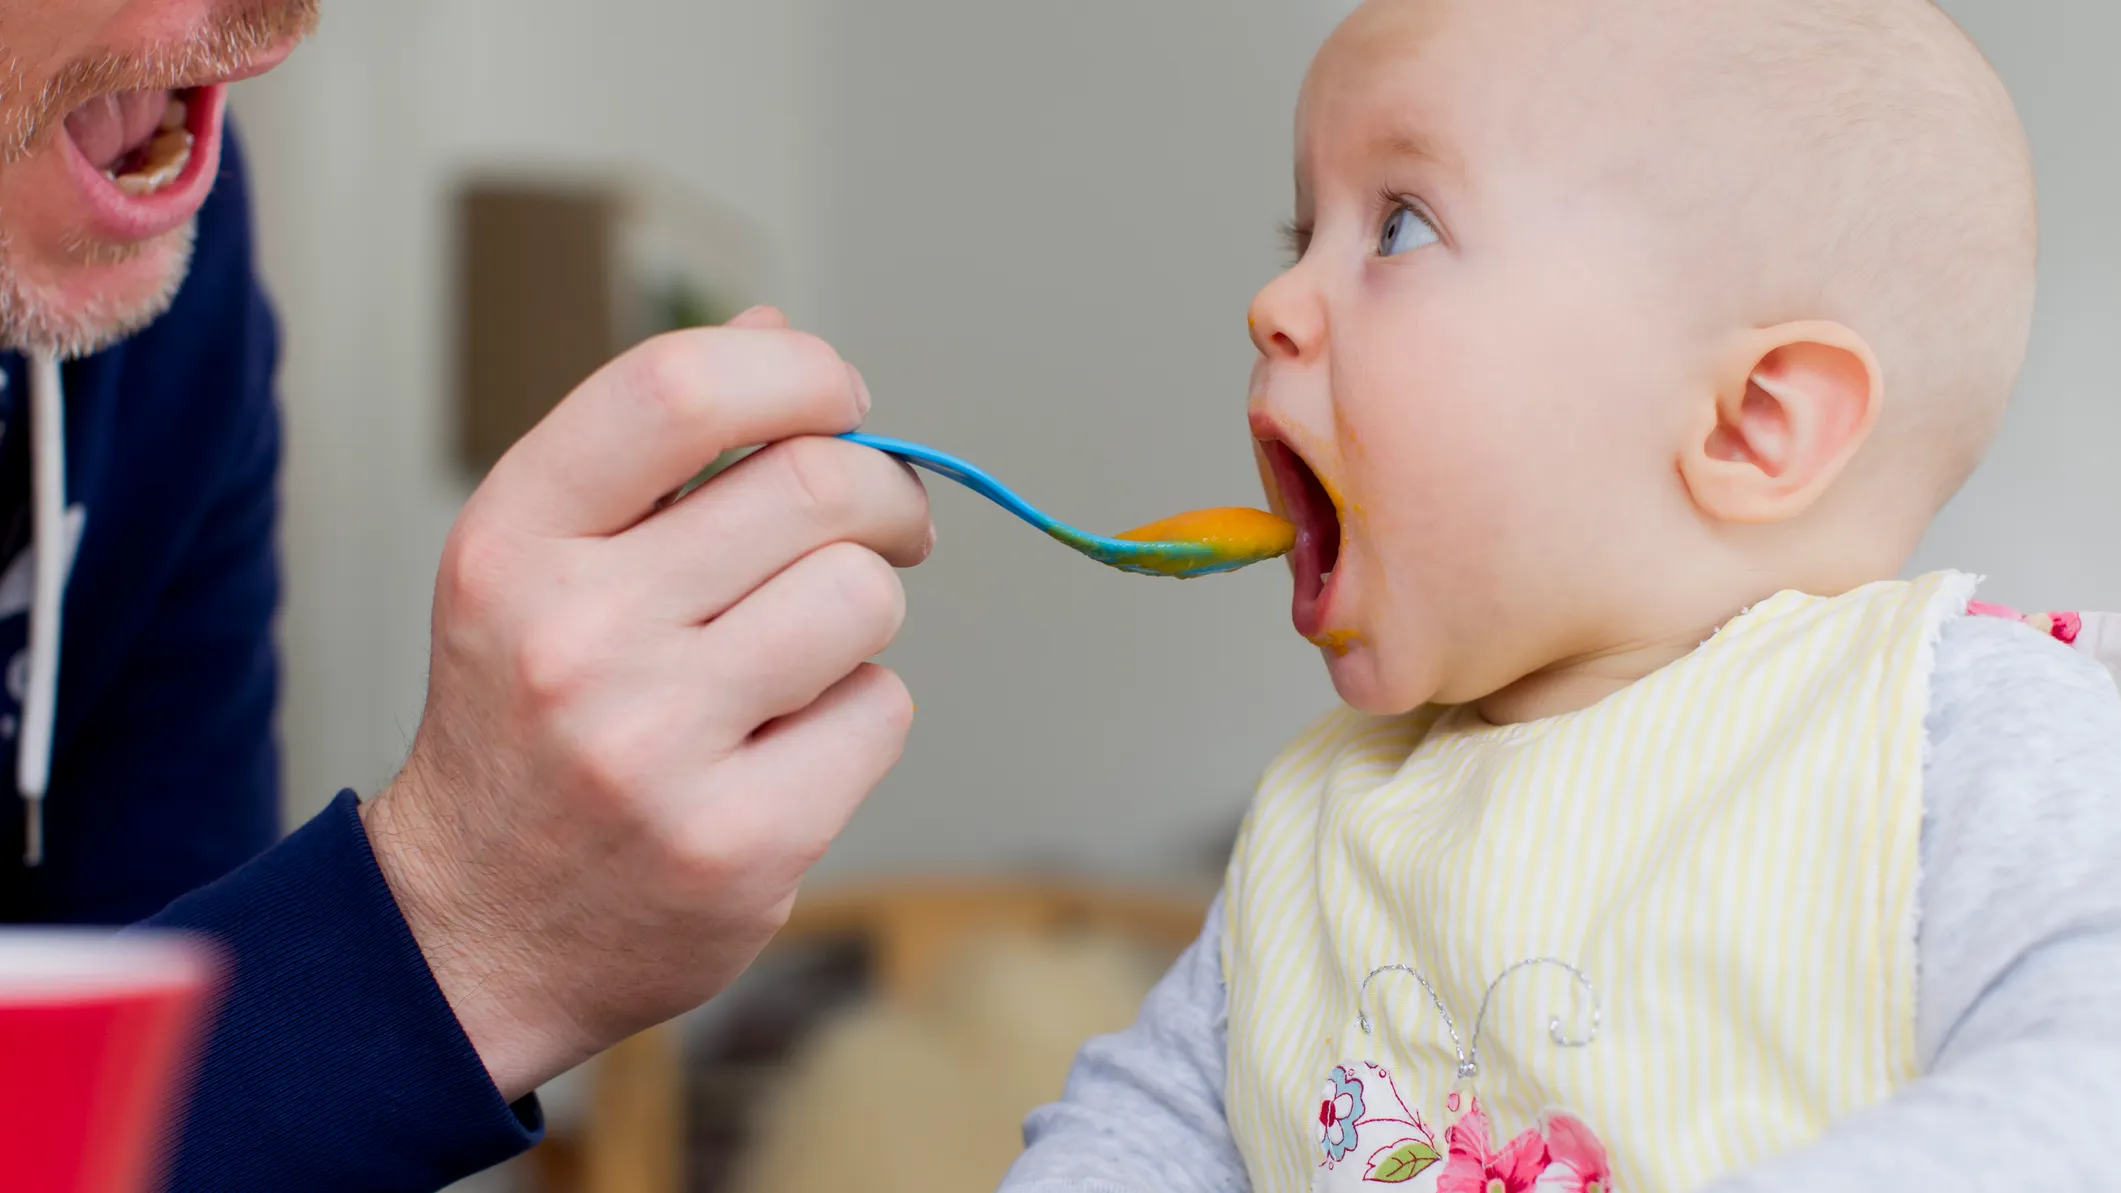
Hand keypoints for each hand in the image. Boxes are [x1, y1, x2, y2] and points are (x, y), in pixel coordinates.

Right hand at [360, 308, 931, 1098]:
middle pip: (814, 488)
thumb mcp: (542, 569)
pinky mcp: (739, 843)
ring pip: (864, 598)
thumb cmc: (527, 724)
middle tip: (881, 526)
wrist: (467, 935)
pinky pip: (880, 710)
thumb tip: (776, 337)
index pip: (676, 390)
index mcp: (513, 545)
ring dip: (860, 613)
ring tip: (801, 653)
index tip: (838, 398)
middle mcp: (573, 639)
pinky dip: (858, 715)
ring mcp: (656, 749)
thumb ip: (654, 451)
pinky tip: (786, 746)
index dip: (795, 370)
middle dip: (879, 495)